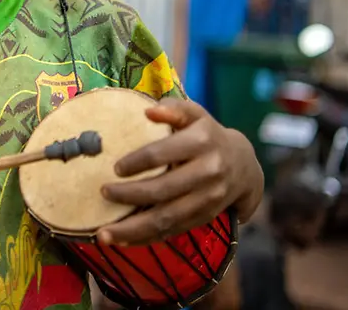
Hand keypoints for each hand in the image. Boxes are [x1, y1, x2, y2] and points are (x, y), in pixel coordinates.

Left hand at [97, 99, 262, 246]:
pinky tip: (122, 239)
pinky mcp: (204, 218)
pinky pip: (172, 231)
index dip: (137, 161)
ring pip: (166, 218)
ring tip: (103, 234)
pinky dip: (146, 238)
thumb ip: (174, 109)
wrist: (244, 166)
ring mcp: (208, 199)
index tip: (115, 168)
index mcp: (202, 141)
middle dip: (130, 195)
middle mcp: (208, 172)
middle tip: (103, 192)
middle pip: (163, 190)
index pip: (163, 152)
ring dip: (133, 229)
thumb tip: (149, 111)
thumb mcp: (196, 114)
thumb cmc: (208, 135)